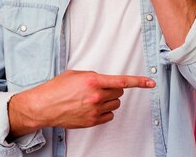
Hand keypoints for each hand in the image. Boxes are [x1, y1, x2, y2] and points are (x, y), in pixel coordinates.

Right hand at [8, 70, 154, 135]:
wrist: (44, 106)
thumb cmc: (56, 88)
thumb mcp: (76, 74)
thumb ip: (93, 76)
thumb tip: (104, 80)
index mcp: (93, 81)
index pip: (122, 81)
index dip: (139, 82)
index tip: (151, 83)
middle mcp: (96, 96)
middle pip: (119, 92)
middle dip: (113, 88)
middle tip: (100, 87)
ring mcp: (95, 110)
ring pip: (115, 103)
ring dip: (109, 99)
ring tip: (93, 98)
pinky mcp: (92, 121)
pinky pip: (109, 115)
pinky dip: (105, 110)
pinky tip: (92, 107)